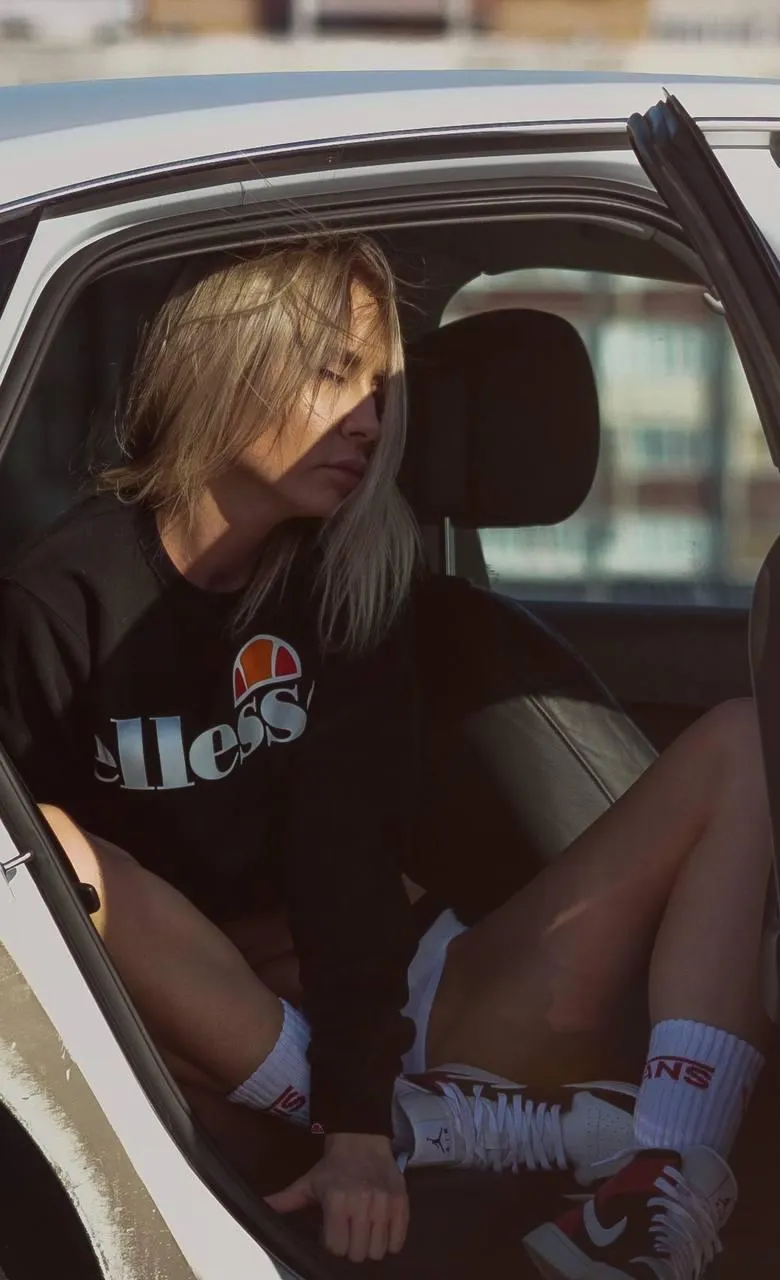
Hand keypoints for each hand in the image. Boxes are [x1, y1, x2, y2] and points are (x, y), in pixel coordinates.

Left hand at [265, 1132, 408, 1261]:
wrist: (362, 1138)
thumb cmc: (332, 1165)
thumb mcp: (308, 1182)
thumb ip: (286, 1200)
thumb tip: (261, 1207)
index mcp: (336, 1201)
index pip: (336, 1248)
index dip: (333, 1244)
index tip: (333, 1232)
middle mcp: (362, 1203)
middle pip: (358, 1253)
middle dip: (352, 1247)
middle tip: (350, 1233)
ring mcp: (384, 1203)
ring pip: (378, 1251)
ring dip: (371, 1246)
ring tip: (365, 1231)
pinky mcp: (401, 1202)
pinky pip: (398, 1241)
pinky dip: (391, 1242)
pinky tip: (381, 1229)